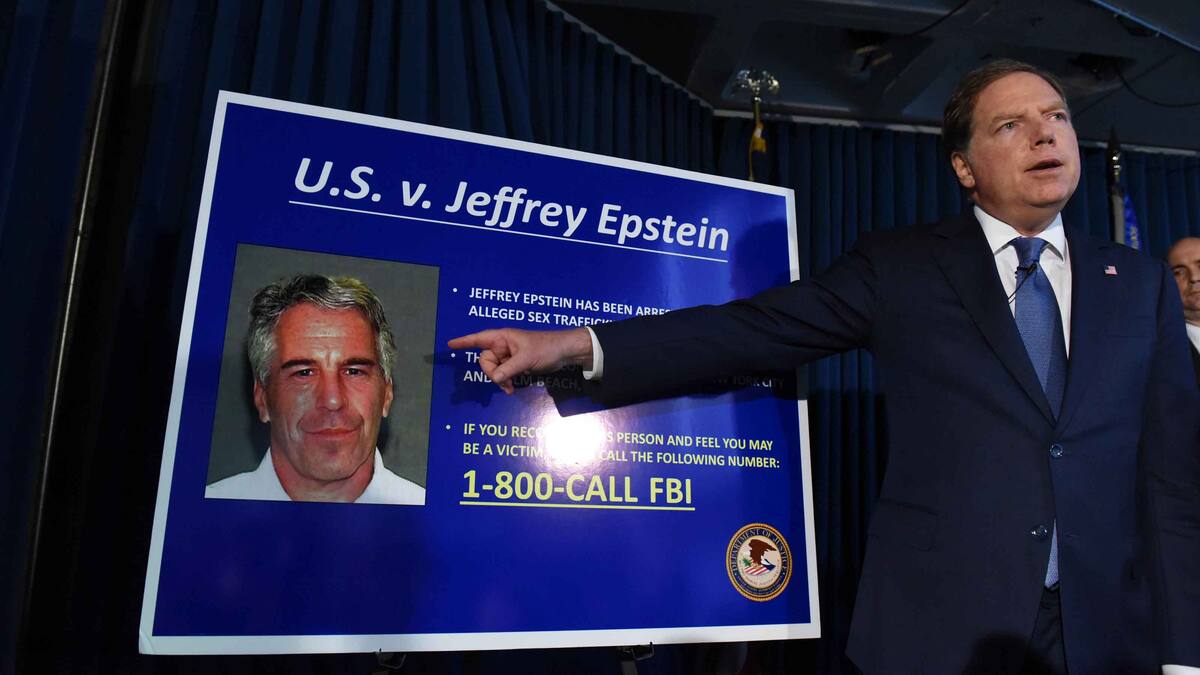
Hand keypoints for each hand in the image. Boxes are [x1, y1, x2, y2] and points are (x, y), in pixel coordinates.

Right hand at [448, 328, 592, 393]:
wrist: (565, 352)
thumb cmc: (546, 347)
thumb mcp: (526, 359)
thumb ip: (509, 369)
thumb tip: (495, 379)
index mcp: (502, 337)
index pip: (478, 339)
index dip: (463, 342)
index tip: (449, 345)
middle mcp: (503, 345)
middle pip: (485, 361)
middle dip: (492, 374)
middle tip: (504, 383)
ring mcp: (509, 356)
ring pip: (494, 370)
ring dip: (500, 380)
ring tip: (511, 388)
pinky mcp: (516, 364)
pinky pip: (503, 374)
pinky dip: (505, 382)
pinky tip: (512, 389)